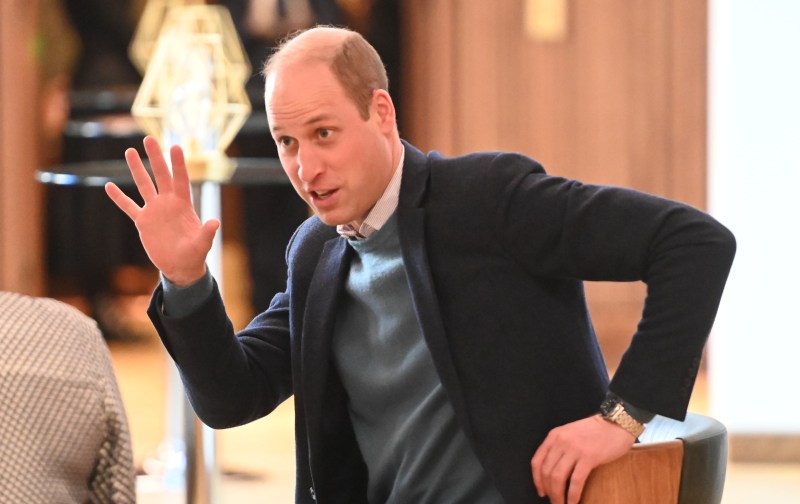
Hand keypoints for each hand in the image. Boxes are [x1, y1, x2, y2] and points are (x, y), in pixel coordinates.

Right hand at [105, 136, 219, 285]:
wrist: (180, 266)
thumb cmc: (195, 255)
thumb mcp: (202, 244)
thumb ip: (207, 233)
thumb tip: (215, 222)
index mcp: (184, 205)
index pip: (181, 180)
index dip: (178, 164)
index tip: (175, 146)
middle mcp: (168, 203)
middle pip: (161, 176)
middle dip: (155, 157)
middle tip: (148, 138)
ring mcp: (155, 210)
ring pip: (144, 185)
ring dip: (137, 169)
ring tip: (129, 151)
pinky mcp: (143, 222)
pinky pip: (129, 207)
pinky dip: (119, 198)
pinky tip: (109, 186)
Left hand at [531, 414, 634, 503]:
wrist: (616, 423)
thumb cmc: (595, 430)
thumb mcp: (570, 433)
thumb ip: (559, 447)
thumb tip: (552, 471)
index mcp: (554, 436)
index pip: (537, 461)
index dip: (537, 480)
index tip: (541, 491)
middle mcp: (561, 441)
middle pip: (546, 472)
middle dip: (549, 491)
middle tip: (554, 501)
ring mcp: (574, 449)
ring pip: (558, 478)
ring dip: (558, 495)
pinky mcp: (589, 457)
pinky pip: (576, 481)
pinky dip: (572, 495)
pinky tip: (573, 502)